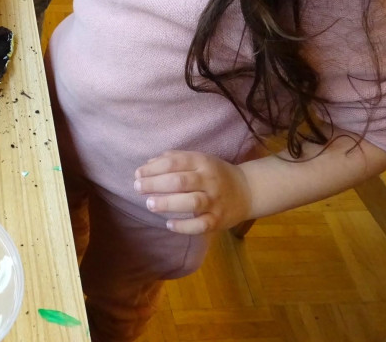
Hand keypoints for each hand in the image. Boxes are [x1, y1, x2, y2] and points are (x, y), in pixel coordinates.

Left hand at [134, 150, 251, 234]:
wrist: (247, 191)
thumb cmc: (215, 174)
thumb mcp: (199, 159)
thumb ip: (175, 158)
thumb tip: (148, 164)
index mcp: (202, 162)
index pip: (175, 162)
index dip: (154, 168)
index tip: (138, 174)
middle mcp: (209, 180)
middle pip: (180, 181)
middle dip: (156, 184)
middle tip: (138, 188)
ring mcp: (215, 201)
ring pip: (191, 202)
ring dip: (168, 203)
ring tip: (150, 204)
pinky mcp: (218, 220)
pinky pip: (201, 225)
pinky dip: (184, 226)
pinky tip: (169, 224)